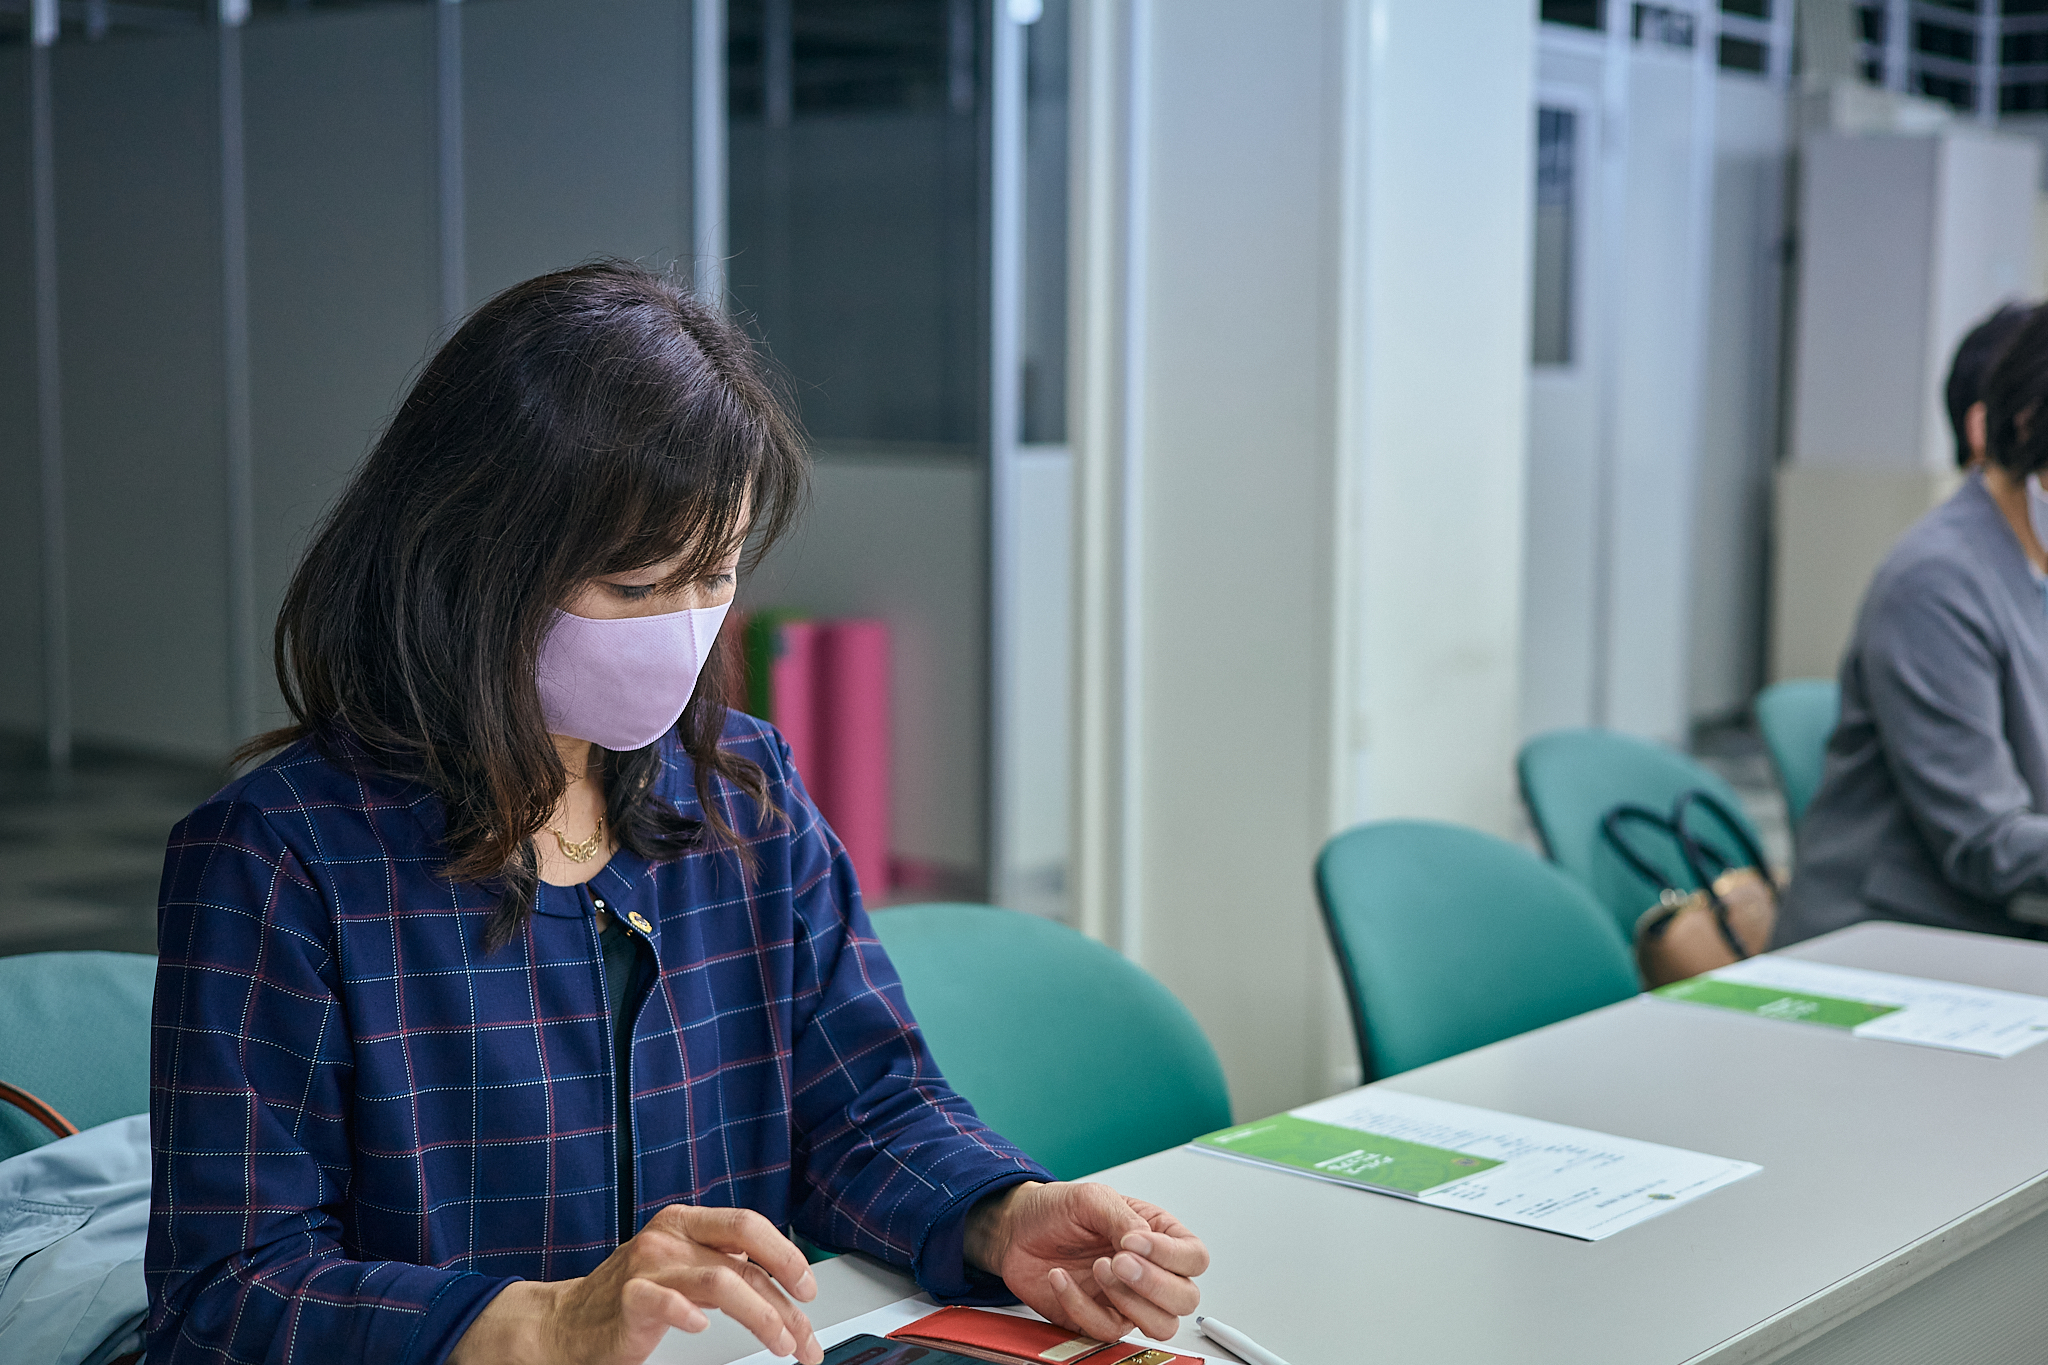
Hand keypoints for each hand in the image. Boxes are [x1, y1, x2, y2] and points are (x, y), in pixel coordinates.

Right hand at [449, 1205, 822, 1364]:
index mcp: (686, 1222)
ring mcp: (646, 1267)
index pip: (749, 1225)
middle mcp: (668, 1237)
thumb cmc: (632, 1298)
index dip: (786, 1255)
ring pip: (720, 1281)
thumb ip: (726, 1267)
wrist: (566, 1323)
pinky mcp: (626, 1300)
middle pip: (743, 1258)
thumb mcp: (684, 1270)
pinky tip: (702, 1327)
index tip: (808, 1289)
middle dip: (783, 1299)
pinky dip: (688, 1313)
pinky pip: (664, 1302)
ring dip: (761, 1316)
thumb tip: (787, 1289)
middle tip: (803, 1333)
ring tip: (781, 1344)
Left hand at [965, 1182, 1207, 1343]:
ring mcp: (1127, 1300)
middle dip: (1155, 1284)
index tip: (1133, 1241)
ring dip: (1129, 1301)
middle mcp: (1150, 1272)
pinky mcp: (1099, 1319)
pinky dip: (1081, 1306)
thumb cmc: (1058, 1210)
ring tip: (1097, 1269)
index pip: (1194, 1258)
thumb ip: (1123, 1218)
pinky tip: (1061, 1278)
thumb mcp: (1092, 1198)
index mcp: (1159, 1236)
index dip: (1170, 1256)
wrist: (1017, 1231)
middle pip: (1185, 1299)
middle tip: (1118, 1261)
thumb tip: (1145, 1241)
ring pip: (1160, 1325)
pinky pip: (1106, 1331)